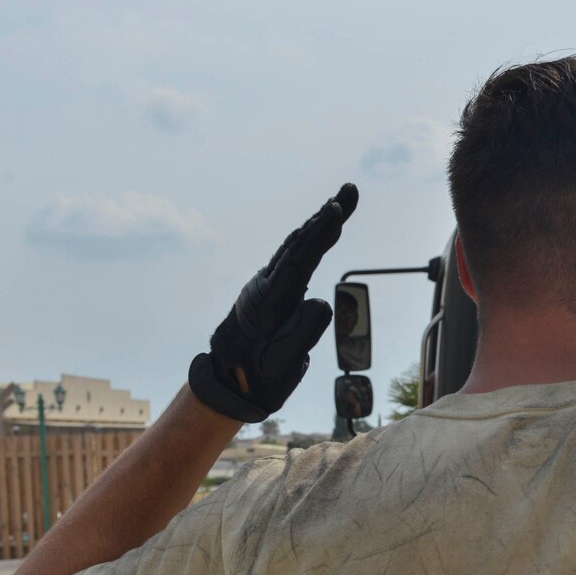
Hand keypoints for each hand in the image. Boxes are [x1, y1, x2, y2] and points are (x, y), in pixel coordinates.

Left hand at [188, 184, 358, 422]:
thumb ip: (302, 333)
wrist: (226, 384)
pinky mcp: (267, 292)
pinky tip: (315, 233)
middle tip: (349, 190)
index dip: (320, 233)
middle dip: (325, 216)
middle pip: (298, 244)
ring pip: (293, 248)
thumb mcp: (283, 364)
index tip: (337, 208)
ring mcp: (263, 287)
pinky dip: (307, 240)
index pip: (300, 260)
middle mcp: (264, 287)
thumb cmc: (257, 377)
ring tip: (338, 204)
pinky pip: (290, 259)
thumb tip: (320, 301)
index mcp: (269, 302)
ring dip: (316, 225)